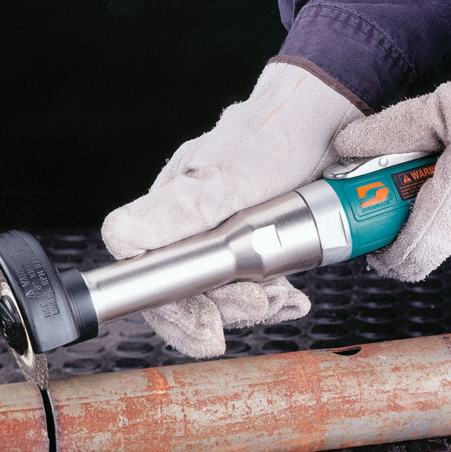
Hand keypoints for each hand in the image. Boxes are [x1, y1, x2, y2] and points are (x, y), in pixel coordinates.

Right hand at [102, 62, 361, 356]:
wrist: (327, 123)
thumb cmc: (277, 136)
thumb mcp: (232, 176)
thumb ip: (182, 208)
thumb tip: (123, 238)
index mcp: (169, 209)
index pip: (145, 274)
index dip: (171, 310)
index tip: (208, 328)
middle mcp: (186, 223)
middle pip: (183, 293)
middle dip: (222, 310)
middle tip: (260, 305)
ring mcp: (217, 234)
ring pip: (219, 293)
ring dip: (253, 305)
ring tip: (283, 297)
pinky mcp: (247, 242)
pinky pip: (248, 285)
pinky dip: (271, 297)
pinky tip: (291, 296)